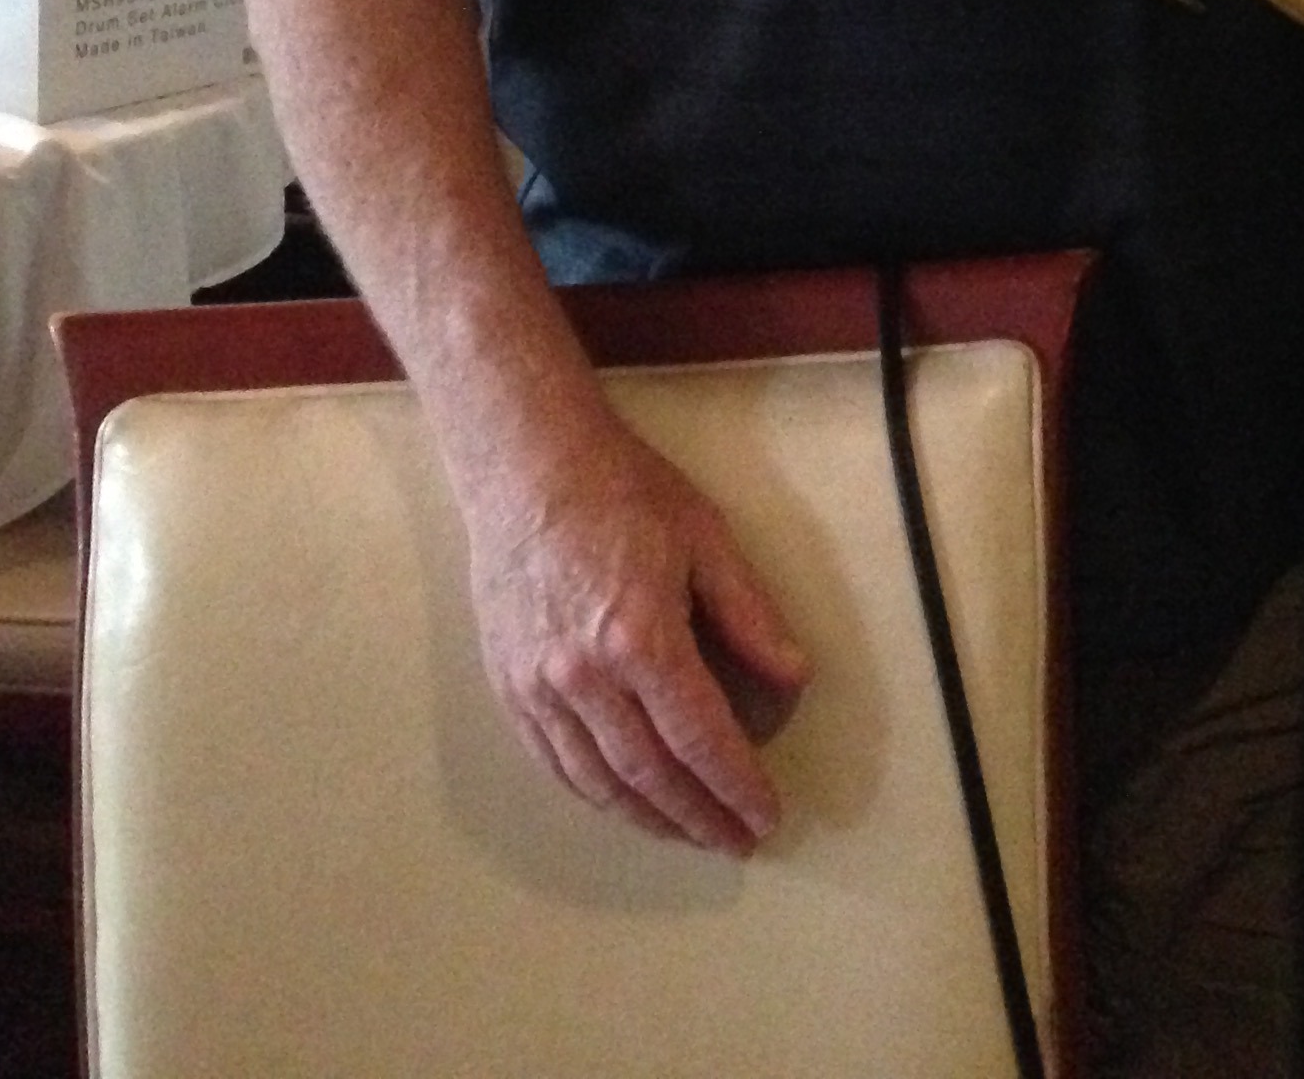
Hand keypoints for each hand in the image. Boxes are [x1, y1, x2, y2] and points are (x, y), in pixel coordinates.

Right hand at [457, 412, 810, 854]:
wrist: (526, 464)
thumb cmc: (622, 489)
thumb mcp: (705, 538)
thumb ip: (749, 614)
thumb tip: (793, 676)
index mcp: (640, 637)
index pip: (700, 737)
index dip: (736, 784)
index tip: (765, 814)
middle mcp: (584, 675)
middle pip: (650, 774)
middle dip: (698, 815)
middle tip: (735, 839)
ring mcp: (539, 686)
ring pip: (598, 781)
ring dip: (647, 818)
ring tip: (687, 832)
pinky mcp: (509, 684)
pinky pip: (554, 761)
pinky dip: (593, 793)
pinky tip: (621, 801)